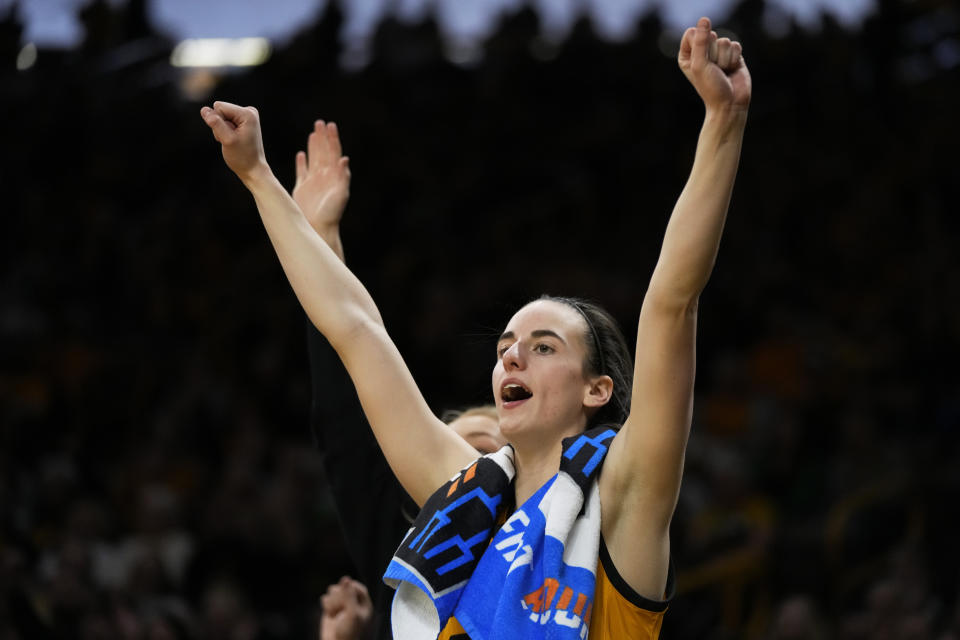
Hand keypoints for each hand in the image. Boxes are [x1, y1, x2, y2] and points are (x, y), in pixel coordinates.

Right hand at [200, 101, 269, 182]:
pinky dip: (225, 132)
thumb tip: (204, 109)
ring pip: (221, 116)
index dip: (218, 122)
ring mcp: (246, 116)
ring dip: (222, 130)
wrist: (252, 169)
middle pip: (220, 111)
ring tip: (232, 141)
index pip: (219, 107)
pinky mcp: (242, 121)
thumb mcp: (227, 140)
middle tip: (230, 140)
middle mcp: (249, 111)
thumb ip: (215, 123)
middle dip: (220, 126)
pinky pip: (224, 121)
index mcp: (248, 113)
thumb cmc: (242, 157)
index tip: (229, 136)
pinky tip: (233, 140)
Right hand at [293, 120, 350, 236]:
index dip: (332, 139)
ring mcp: (313, 182)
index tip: (330, 125)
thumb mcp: (340, 194)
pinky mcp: (303, 189)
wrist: (318, 228)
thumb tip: (344, 159)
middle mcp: (324, 177)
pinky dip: (301, 163)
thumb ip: (343, 177)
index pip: (334, 153)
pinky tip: (301, 154)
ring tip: (313, 133)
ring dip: (313, 146)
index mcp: (334, 176)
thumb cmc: (331, 214)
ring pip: (313, 159)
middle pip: (323, 152)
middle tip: (320, 122)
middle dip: (322, 137)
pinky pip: (302, 172)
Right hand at [319, 576, 372, 639]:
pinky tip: (329, 614)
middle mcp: (353, 601)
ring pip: (333, 590)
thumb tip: (346, 579)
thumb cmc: (348, 631)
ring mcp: (341, 603)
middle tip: (340, 609)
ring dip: (332, 601)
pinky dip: (326, 605)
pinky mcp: (331, 606)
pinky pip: (326, 597)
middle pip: (344, 587)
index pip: (357, 587)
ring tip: (334, 613)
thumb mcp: (352, 613)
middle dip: (339, 596)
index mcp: (364, 603)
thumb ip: (349, 595)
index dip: (350, 589)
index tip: (344, 594)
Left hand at [678, 17, 750, 113]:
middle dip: (713, 54)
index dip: (699, 46)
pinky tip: (731, 69)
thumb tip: (705, 19)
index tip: (701, 62)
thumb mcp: (700, 64)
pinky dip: (734, 58)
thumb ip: (700, 41)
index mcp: (688, 54)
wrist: (730, 103)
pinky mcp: (733, 54)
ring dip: (724, 59)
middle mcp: (702, 52)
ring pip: (724, 40)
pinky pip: (735, 45)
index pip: (692, 33)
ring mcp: (718, 52)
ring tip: (722, 72)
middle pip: (709, 35)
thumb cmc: (710, 87)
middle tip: (713, 70)